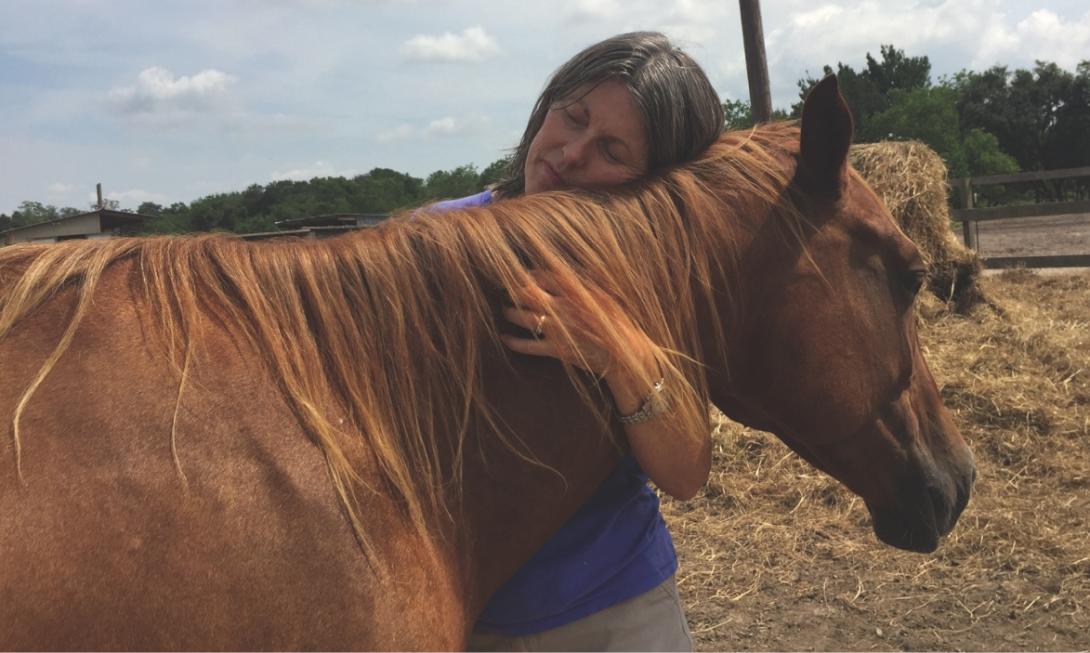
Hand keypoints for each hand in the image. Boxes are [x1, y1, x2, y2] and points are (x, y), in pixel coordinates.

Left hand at [500, 271, 646, 378]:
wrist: (626, 354)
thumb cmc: (617, 323)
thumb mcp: (606, 296)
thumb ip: (588, 282)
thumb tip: (577, 269)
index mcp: (577, 291)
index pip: (544, 276)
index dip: (528, 275)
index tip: (519, 275)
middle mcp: (565, 307)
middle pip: (528, 294)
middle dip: (513, 291)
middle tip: (505, 291)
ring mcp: (560, 329)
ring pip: (525, 318)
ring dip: (511, 314)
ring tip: (506, 311)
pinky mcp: (558, 349)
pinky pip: (529, 345)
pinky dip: (515, 342)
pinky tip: (506, 339)